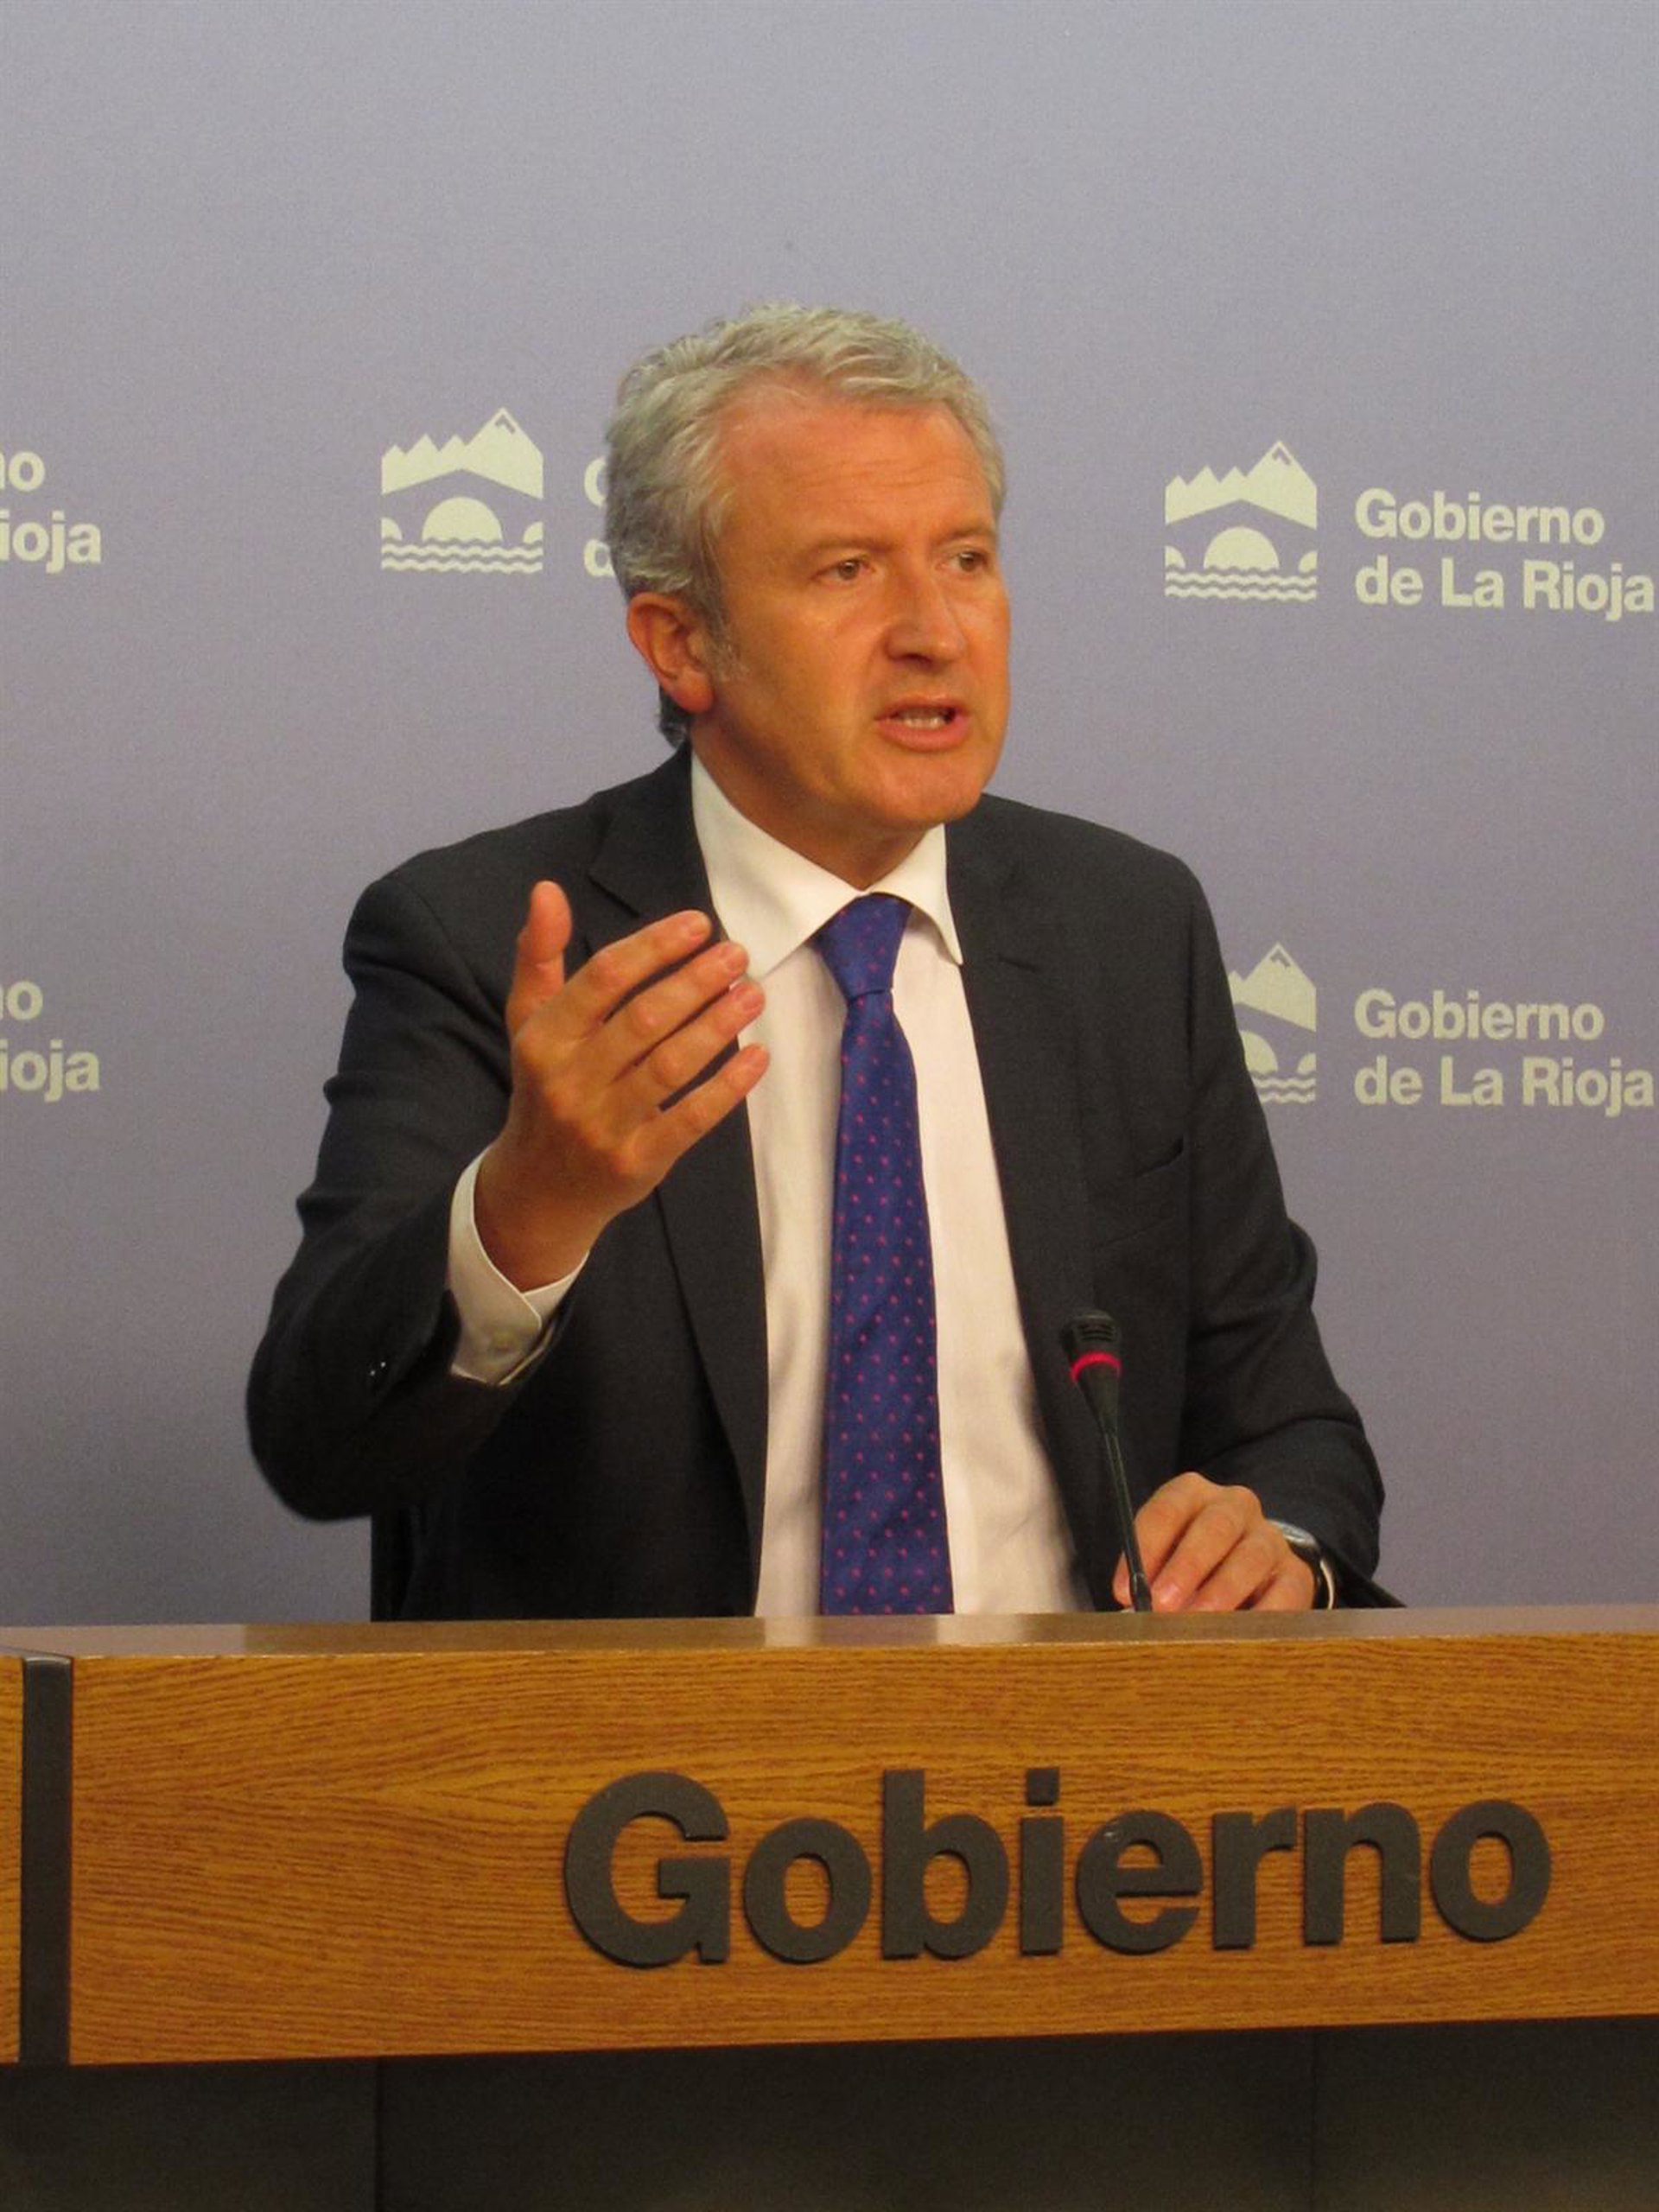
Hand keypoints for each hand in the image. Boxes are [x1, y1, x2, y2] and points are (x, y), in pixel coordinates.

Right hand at [474, 882, 767, 1287]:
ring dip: (718, 1025)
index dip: (655, 947)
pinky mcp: (637, 1162)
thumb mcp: (529, 1023)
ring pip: (670, 1066)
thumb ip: (539, 956)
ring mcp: (603, 1124)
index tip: (699, 925)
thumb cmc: (544, 1089)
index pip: (603, 978)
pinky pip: (690, 1119)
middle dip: (696, 981)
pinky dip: (728, 1086)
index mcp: (543, 1038)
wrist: (537, 1190)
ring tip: (753, 993)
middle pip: (644, 1019)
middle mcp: (568, 1080)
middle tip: (737, 954)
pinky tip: (757, 1055)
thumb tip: (547, 889)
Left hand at [1111, 1472, 1316, 1612]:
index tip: (1125, 1591)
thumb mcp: (1164, 1559)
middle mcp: (1235, 1506)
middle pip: (1213, 1527)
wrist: (1252, 1570)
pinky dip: (1263, 1614)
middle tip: (1162, 1604)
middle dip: (1185, 1567)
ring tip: (1198, 1622)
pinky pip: (1286, 1591)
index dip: (1145, 1549)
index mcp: (1192, 1494)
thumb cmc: (1192, 1566)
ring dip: (1222, 1591)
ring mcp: (1269, 1538)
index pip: (1166, 1511)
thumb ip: (1150, 1577)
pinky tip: (1242, 1635)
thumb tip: (1135, 1611)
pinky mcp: (1296, 1573)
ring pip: (1251, 1556)